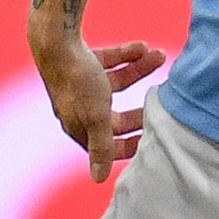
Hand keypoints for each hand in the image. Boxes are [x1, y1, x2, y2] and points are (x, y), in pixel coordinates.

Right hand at [33, 29, 169, 182]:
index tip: (154, 138)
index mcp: (78, 124)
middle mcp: (77, 106)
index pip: (107, 144)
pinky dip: (126, 55)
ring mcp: (79, 83)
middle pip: (114, 116)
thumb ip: (101, 146)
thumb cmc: (77, 80)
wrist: (56, 38)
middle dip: (139, 110)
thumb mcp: (96, 116)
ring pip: (115, 83)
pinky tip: (143, 47)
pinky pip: (109, 61)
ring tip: (160, 57)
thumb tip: (98, 179)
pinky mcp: (81, 60)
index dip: (130, 144)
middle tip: (162, 103)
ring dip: (139, 70)